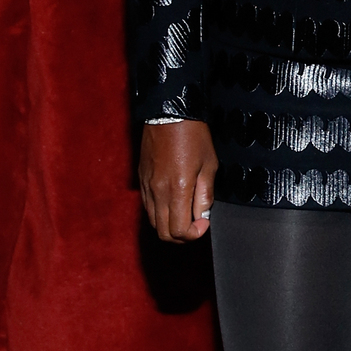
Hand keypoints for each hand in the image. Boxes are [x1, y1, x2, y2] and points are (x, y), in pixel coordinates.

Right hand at [139, 120, 217, 242]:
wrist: (169, 114)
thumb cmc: (192, 136)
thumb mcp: (209, 165)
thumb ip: (205, 194)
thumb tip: (202, 214)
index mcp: (177, 189)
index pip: (179, 230)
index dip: (194, 234)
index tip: (203, 223)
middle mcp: (158, 192)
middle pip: (164, 233)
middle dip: (182, 236)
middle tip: (195, 224)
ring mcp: (147, 187)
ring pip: (154, 222)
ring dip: (170, 225)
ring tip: (185, 213)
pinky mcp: (142, 180)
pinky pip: (148, 207)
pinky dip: (160, 213)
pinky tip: (173, 202)